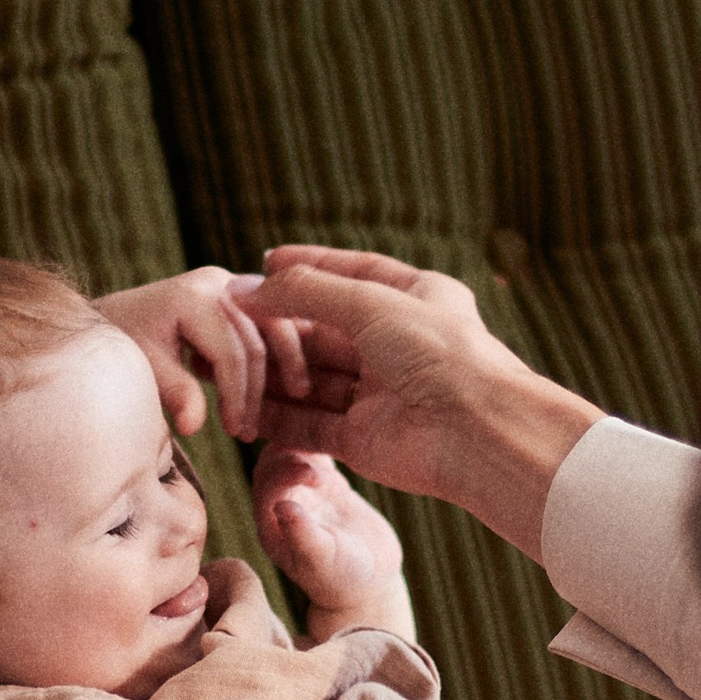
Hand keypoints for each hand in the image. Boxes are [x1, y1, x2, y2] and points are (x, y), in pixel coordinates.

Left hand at [93, 267, 312, 441]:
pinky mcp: (242, 291)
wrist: (119, 314)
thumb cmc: (128, 340)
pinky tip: (287, 378)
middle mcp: (219, 282)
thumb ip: (174, 392)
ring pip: (276, 325)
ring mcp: (233, 283)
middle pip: (256, 342)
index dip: (237, 397)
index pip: (231, 354)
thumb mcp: (145, 367)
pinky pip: (273, 318)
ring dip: (286, 363)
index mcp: (193, 296)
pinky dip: (282, 346)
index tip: (235, 432)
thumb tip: (193, 426)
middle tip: (249, 432)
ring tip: (294, 399)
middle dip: (256, 391)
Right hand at [248, 245, 602, 563]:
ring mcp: (379, 394)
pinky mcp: (362, 439)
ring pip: (313, 379)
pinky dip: (278, 417)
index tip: (266, 260)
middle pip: (326, 329)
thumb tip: (246, 288)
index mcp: (416, 300)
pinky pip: (309, 425)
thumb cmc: (437, 353)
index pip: (353, 274)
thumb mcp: (370, 302)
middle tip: (232, 317)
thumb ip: (306, 292)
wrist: (476, 431)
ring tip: (225, 362)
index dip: (309, 267)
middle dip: (280, 324)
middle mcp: (397, 346)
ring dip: (273, 373)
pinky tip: (242, 406)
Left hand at [252, 443, 403, 614]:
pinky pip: (318, 454)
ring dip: (305, 441)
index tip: (313, 475)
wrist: (370, 582)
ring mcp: (304, 491)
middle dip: (292, 452)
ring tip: (330, 436)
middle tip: (321, 455)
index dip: (284, 474)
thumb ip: (303, 537)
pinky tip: (342, 432)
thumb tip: (283, 507)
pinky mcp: (327, 483)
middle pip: (273, 463)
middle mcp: (281, 502)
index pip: (266, 487)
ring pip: (293, 452)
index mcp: (271, 523)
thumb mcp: (324, 562)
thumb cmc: (343, 580)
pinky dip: (324, 440)